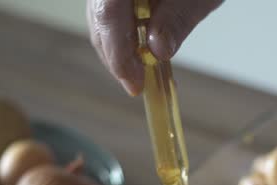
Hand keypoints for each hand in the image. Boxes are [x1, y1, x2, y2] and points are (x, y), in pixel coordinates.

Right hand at [87, 0, 222, 95]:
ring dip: (118, 46)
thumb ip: (178, 17)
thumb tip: (157, 51)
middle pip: (99, 15)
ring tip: (140, 70)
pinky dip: (123, 32)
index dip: (117, 52)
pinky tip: (140, 48)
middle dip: (115, 54)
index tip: (133, 83)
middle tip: (136, 83)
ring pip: (100, 15)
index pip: (108, 11)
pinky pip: (112, 10)